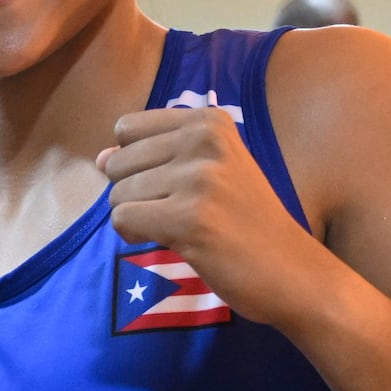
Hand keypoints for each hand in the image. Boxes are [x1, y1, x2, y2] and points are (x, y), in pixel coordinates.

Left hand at [97, 107, 324, 325]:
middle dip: (134, 193)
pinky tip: (173, 240)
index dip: (136, 163)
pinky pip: (123, 219)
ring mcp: (199, 178)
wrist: (291, 270)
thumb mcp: (209, 171)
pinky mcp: (190, 217)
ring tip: (182, 227)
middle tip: (179, 210)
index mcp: (209, 120)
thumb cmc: (244, 221)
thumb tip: (99, 159)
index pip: (127, 128)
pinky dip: (136, 235)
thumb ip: (152, 157)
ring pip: (118, 194)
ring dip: (138, 218)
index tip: (172, 183)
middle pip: (117, 163)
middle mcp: (205, 140)